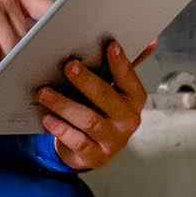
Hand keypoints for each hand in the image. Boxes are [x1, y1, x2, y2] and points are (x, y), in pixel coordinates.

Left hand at [35, 39, 156, 170]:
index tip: (110, 45)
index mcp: (134, 100)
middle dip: (87, 81)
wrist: (91, 150)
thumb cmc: (101, 111)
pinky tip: (47, 118)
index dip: (121, 62)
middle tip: (69, 65)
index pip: (129, 79)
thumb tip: (151, 40)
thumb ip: (124, 67)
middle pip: (107, 98)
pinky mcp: (95, 156)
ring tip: (44, 92)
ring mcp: (113, 140)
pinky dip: (61, 129)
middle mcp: (128, 120)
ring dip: (65, 104)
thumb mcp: (113, 91)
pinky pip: (77, 141)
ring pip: (89, 120)